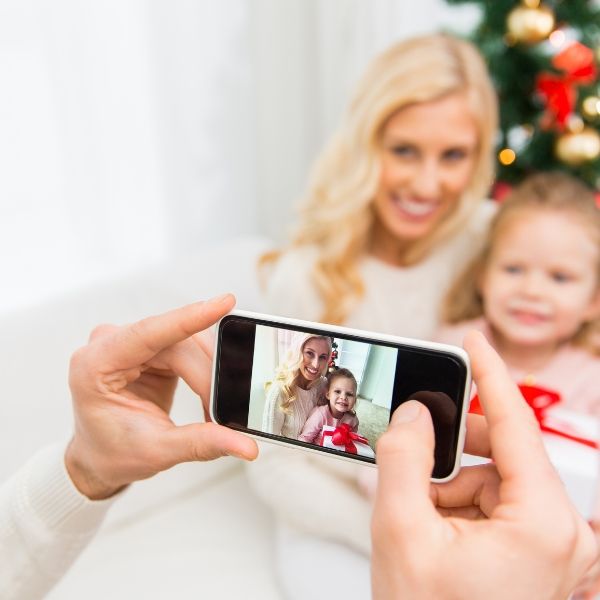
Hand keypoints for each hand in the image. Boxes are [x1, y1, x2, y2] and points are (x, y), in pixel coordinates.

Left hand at [65, 294, 257, 499]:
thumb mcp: (156, 451)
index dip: (189, 317)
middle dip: (207, 375)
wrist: (100, 457)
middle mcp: (111, 344)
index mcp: (95, 365)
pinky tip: (210, 393)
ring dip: (209, 373)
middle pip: (177, 342)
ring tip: (214, 408)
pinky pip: (188, 347)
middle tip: (225, 409)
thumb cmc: (112, 452)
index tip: (224, 303)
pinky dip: (205, 370)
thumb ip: (201, 443)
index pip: (148, 332)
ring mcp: (132, 342)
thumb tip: (244, 445)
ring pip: (188, 342)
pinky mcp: (151, 347)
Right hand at [371, 331, 596, 599]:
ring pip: (494, 480)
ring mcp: (553, 547)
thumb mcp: (402, 533)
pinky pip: (496, 505)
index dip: (490, 373)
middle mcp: (562, 533)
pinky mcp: (537, 554)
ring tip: (423, 523)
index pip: (518, 424)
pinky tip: (438, 536)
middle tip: (415, 466)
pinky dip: (460, 506)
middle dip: (453, 456)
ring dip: (451, 488)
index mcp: (543, 524)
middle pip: (503, 454)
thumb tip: (413, 414)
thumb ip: (403, 460)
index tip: (472, 338)